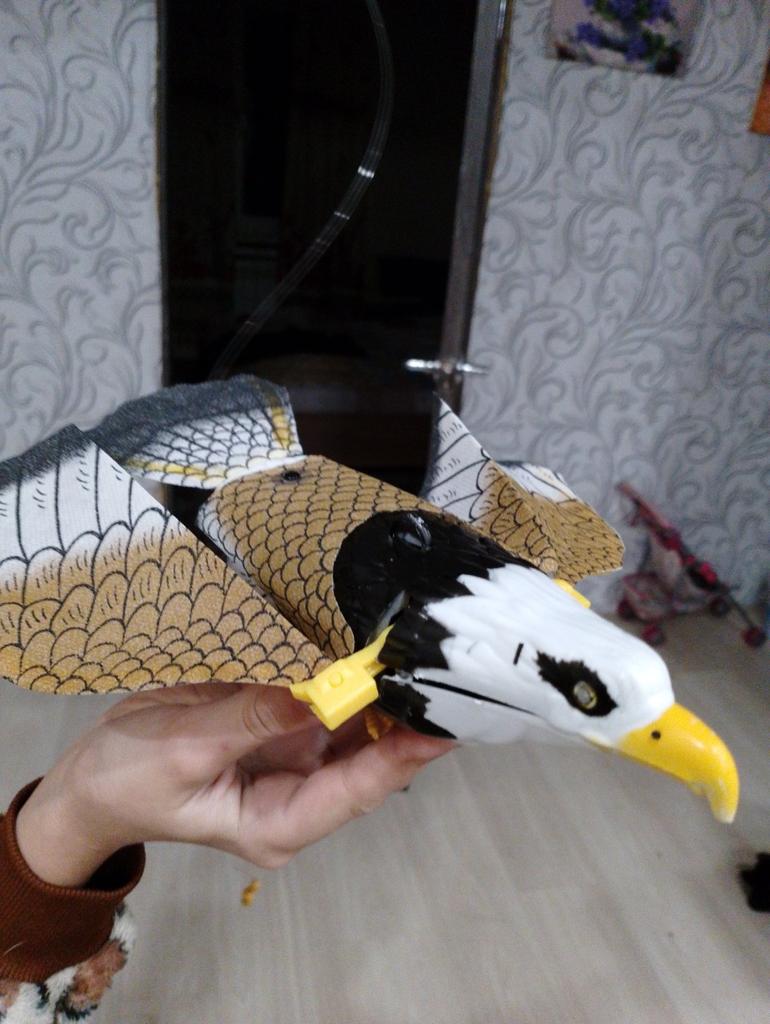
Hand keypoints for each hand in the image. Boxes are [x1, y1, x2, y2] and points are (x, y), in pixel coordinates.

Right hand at [14, 684, 452, 886]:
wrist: (94, 776)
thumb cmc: (127, 778)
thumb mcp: (183, 751)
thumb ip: (250, 723)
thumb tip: (316, 697)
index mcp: (276, 824)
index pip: (352, 793)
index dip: (401, 759)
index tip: (441, 725)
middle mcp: (297, 799)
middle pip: (368, 766)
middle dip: (408, 725)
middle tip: (451, 677)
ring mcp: (294, 765)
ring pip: (357, 736)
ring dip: (390, 702)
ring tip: (433, 660)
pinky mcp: (285, 733)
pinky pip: (331, 711)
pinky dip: (356, 687)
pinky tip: (385, 659)